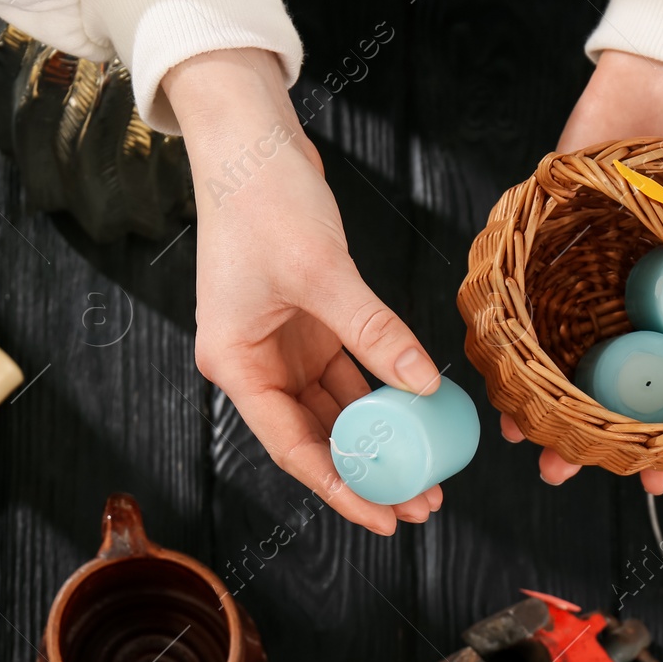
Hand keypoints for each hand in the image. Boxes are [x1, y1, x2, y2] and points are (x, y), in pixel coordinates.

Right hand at [162, 50, 443, 535]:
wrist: (250, 141)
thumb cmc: (263, 200)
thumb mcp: (322, 273)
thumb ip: (373, 332)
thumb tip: (423, 384)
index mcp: (235, 364)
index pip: (292, 447)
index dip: (340, 489)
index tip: (383, 520)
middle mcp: (253, 364)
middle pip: (313, 437)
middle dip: (367, 473)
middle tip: (419, 504)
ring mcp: (279, 345)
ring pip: (333, 410)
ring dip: (378, 438)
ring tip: (427, 471)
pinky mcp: (305, 323)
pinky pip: (347, 372)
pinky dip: (380, 391)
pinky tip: (416, 411)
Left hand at [502, 50, 662, 494]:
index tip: (654, 482)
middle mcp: (635, 301)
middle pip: (606, 388)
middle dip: (586, 438)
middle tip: (566, 471)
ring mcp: (589, 277)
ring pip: (559, 359)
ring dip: (540, 404)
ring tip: (527, 438)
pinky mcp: (547, 245)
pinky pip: (523, 303)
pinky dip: (508, 344)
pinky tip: (498, 378)